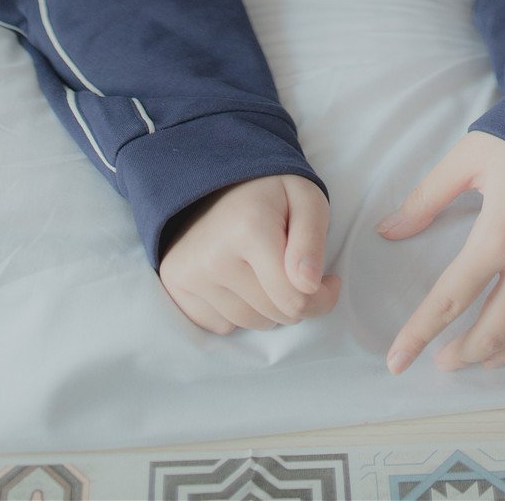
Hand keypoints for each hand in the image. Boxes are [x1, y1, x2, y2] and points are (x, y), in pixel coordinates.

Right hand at [158, 175, 340, 334]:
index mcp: (249, 228)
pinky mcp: (176, 288)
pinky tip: (238, 277)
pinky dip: (238, 309)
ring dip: (266, 306)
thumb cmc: (271, 192)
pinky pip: (223, 325)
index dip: (322, 297)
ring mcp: (189, 274)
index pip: (295, 299)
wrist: (215, 179)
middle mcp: (213, 256)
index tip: (329, 280)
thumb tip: (310, 286)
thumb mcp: (307, 200)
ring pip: (249, 323)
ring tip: (264, 269)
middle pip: (274, 315)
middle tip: (294, 269)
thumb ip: (313, 242)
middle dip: (293, 299)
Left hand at [378, 133, 504, 372]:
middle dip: (465, 353)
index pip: (449, 299)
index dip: (419, 333)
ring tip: (485, 359)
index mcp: (497, 236)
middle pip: (495, 329)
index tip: (397, 361)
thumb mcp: (467, 159)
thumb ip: (426, 199)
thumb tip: (387, 231)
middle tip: (443, 362)